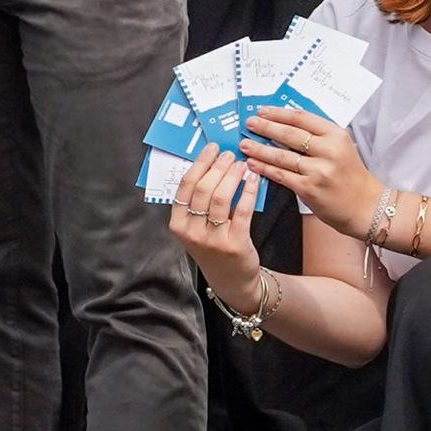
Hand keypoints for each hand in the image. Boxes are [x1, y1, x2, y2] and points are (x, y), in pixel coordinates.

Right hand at [166, 147, 264, 300]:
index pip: (184, 187)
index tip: (211, 149)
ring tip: (240, 164)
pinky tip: (252, 180)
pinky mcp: (235, 244)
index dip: (199, 164)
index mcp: (178, 225)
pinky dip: (248, 191)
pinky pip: (242, 211)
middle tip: (229, 154)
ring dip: (232, 176)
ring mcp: (213, 240)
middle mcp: (192, 233)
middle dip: (217, 167)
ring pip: (221, 198)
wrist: (232, 281)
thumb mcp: (196, 229)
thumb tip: (212, 165)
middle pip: (203, 190)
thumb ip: (198, 203)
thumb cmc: (214, 248)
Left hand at [239, 104, 386, 233]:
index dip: (278, 113)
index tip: (262, 111)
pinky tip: (252, 164)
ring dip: (259, 148)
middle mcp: (328, 150)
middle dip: (265, 127)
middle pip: (289, 134)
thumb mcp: (340, 147)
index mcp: (336, 135)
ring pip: (282, 155)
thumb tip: (283, 124)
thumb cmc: (349, 175)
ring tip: (244, 144)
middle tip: (249, 123)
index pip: (302, 118)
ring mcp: (318, 170)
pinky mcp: (309, 188)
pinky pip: (281, 175)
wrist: (364, 205)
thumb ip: (318, 136)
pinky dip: (264, 168)